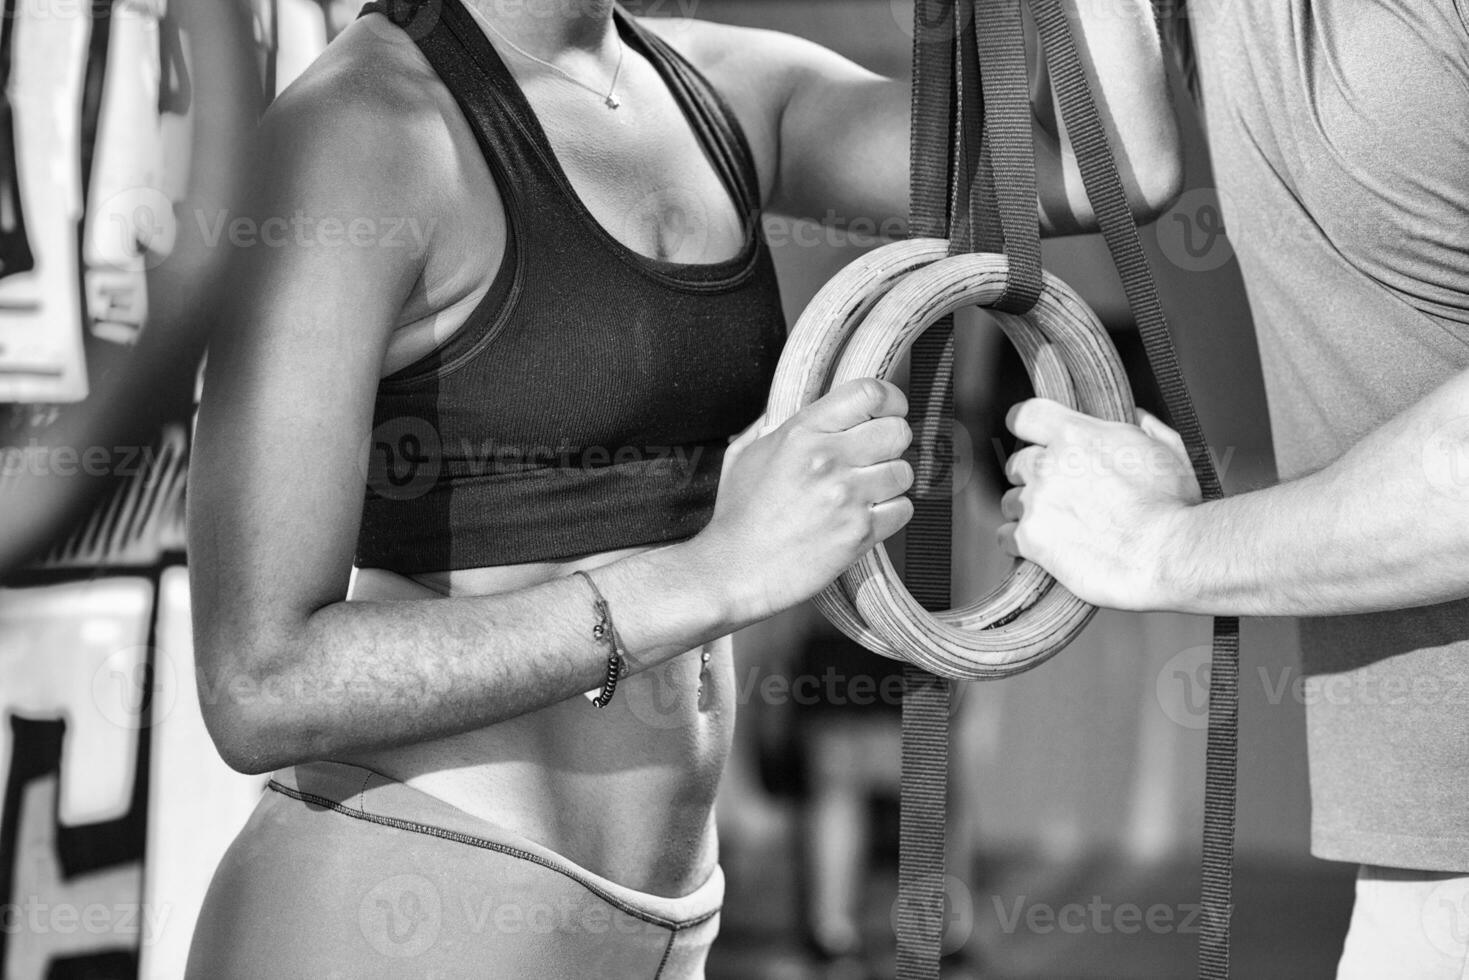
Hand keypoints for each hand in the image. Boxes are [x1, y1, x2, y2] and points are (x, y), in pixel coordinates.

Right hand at [695, 379, 914, 620]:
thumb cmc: (738, 515)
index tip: (890, 411)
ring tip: (867, 492)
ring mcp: (846, 496)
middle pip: (897, 431)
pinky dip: (891, 513)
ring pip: (904, 472)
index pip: (868, 394)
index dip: (890, 400)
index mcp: (801, 432)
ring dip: (890, 482)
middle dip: (891, 443)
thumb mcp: (743, 454)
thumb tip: (791, 407)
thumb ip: (771, 425)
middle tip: (875, 457)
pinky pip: (903, 509)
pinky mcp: (859, 532)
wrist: (735, 569)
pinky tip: (867, 517)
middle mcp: (828, 458)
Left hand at [998, 398, 1200, 610]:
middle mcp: (1049, 465)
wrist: (1168, 553)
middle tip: (1059, 493)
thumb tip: (1137, 415)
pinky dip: (1018, 543)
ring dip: (1027, 511)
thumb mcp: (1168, 451)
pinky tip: (1041, 548)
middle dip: (1033, 477)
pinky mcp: (1031, 539)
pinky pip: (1005, 537)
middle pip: (1017, 463)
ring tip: (1057, 525)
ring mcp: (1036, 502)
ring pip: (1010, 501)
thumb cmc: (1174, 505)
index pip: (1025, 416)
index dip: (1027, 427)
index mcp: (1077, 435)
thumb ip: (1146, 428)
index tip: (1033, 438)